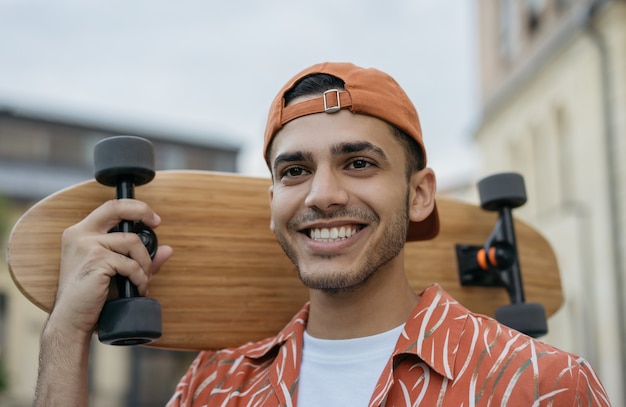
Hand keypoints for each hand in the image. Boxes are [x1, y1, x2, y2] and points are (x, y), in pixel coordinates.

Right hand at [49, 198, 173, 338]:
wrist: (71, 318)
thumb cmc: (90, 295)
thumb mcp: (115, 270)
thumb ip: (139, 258)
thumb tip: (168, 250)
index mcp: (80, 233)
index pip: (109, 207)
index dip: (134, 208)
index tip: (152, 218)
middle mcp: (80, 234)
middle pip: (116, 208)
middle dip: (142, 211)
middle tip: (157, 223)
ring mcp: (87, 245)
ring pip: (132, 242)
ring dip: (145, 263)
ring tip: (143, 280)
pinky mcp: (96, 260)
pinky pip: (131, 264)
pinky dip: (140, 278)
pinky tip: (137, 288)